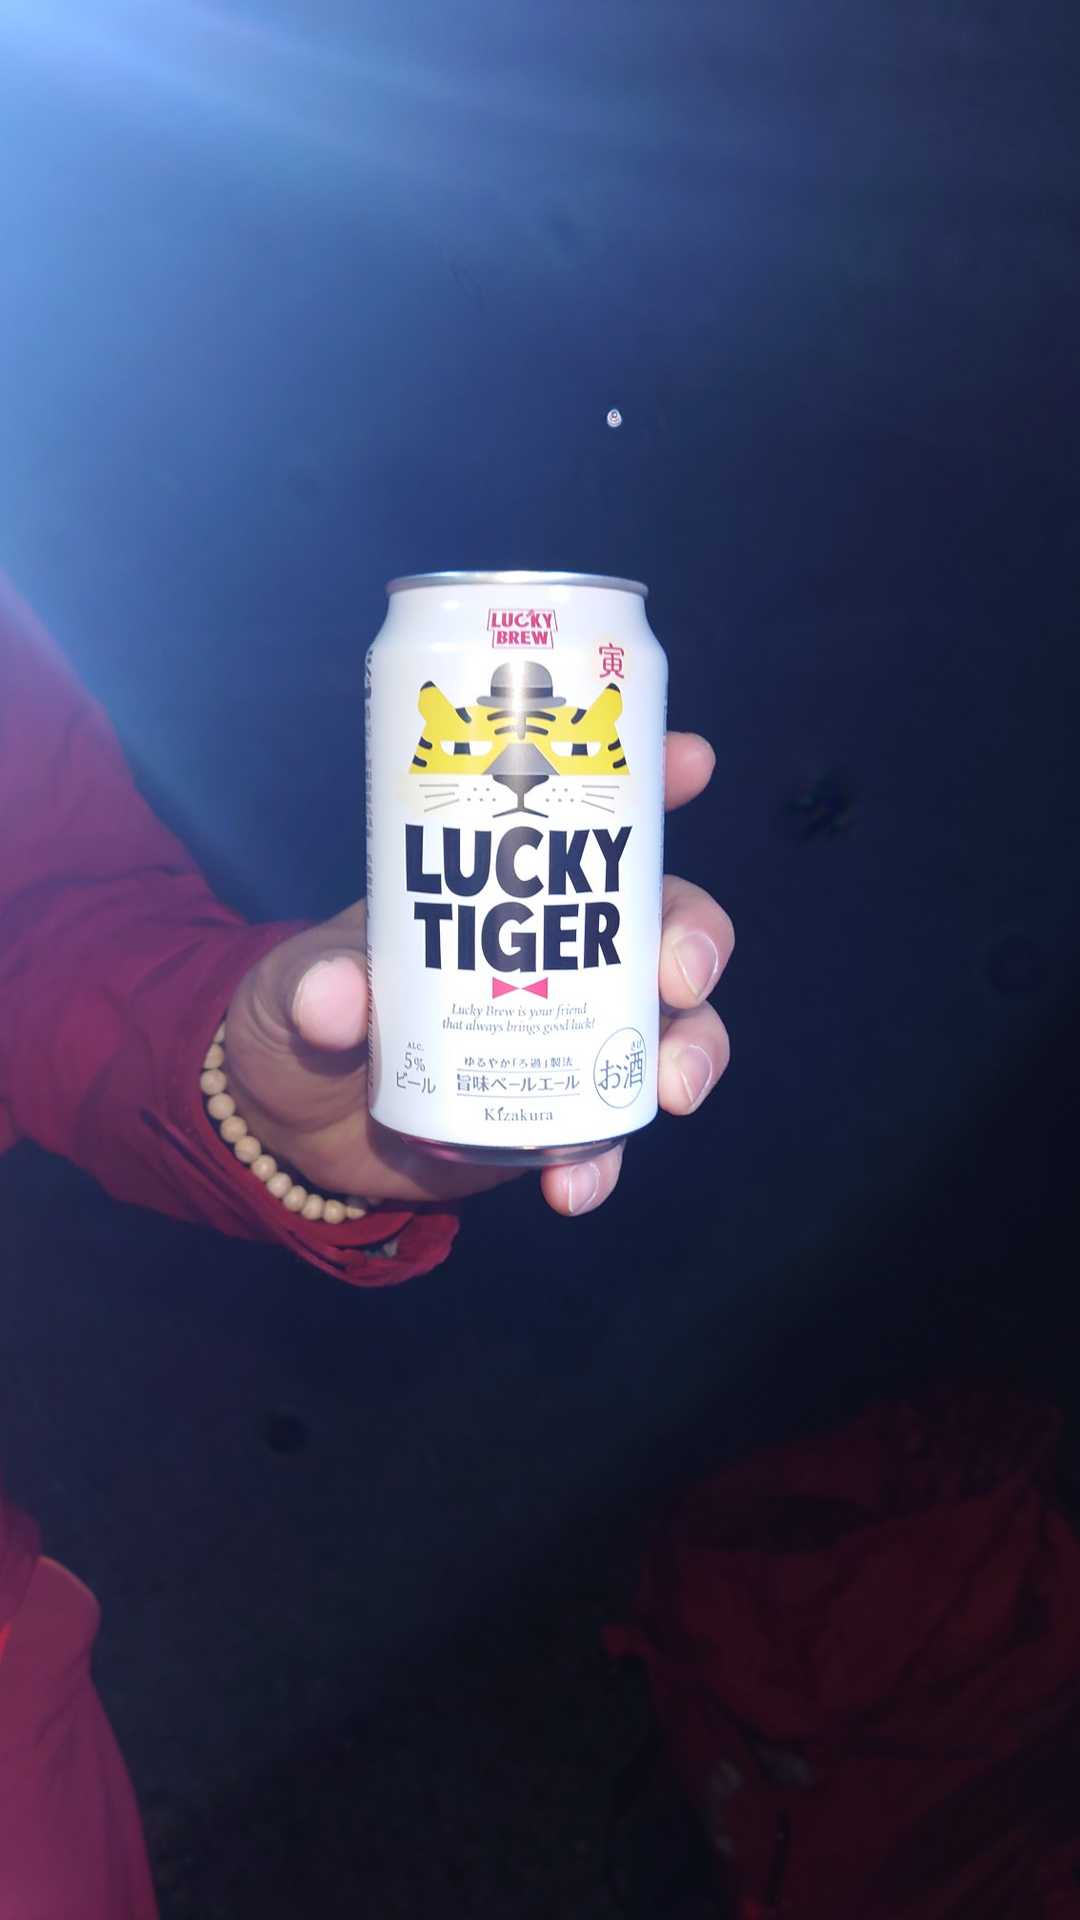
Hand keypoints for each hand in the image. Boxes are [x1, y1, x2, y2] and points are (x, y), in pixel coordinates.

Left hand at [223, 732, 732, 1217]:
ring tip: (673, 1091)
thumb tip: (334, 998)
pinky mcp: (556, 1113)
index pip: (580, 818)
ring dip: (689, 1051)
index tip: (689, 762)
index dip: (645, 781)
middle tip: (681, 976)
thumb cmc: (294, 1022)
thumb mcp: (285, 992)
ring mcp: (565, 1033)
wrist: (289, 1134)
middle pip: (660, 922)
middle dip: (695, 938)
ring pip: (668, 1025)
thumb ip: (308, 989)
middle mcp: (550, 951)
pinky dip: (606, 1161)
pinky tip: (572, 1189)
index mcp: (494, 889)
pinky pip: (609, 1134)